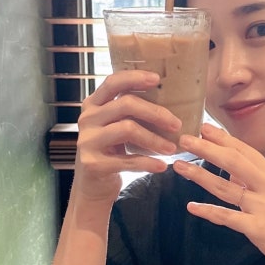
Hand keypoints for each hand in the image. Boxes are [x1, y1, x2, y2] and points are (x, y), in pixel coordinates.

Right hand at [73, 70, 181, 200]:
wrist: (92, 186)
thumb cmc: (112, 151)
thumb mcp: (116, 126)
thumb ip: (130, 112)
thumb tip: (171, 97)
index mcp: (93, 104)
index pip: (113, 82)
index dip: (135, 77)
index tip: (157, 79)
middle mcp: (87, 119)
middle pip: (126, 104)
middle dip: (156, 113)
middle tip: (177, 124)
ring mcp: (87, 140)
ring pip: (128, 129)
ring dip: (155, 139)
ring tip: (172, 148)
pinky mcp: (93, 163)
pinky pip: (127, 160)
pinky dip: (148, 163)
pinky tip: (162, 166)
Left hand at [173, 123, 264, 264]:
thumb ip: (259, 184)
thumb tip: (232, 172)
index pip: (247, 152)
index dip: (224, 139)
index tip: (204, 128)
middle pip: (234, 162)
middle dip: (207, 148)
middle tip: (185, 138)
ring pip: (226, 186)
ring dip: (199, 175)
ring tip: (179, 165)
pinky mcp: (259, 230)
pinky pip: (227, 217)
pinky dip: (208, 211)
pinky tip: (192, 206)